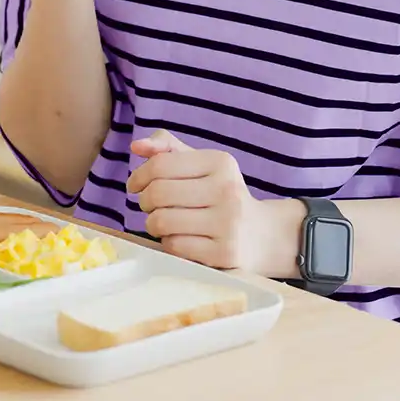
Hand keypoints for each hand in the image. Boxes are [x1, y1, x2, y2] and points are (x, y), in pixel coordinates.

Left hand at [126, 130, 291, 273]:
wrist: (264, 236)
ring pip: (162, 221)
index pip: (160, 164)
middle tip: (149, 206)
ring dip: (153, 224)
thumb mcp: (201, 165)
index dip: (138, 176)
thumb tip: (137, 146)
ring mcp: (228, 224)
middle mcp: (228, 190)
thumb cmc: (221, 195)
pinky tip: (181, 238)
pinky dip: (168, 242)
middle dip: (144, 201)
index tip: (135, 186)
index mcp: (220, 163)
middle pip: (158, 193)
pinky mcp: (224, 253)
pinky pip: (174, 246)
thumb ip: (167, 149)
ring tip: (163, 222)